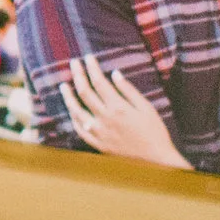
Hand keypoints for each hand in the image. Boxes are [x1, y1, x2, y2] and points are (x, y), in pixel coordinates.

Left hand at [59, 54, 189, 169]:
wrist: (156, 161)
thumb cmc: (155, 132)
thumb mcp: (146, 107)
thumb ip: (128, 90)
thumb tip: (115, 74)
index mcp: (118, 107)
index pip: (99, 82)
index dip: (92, 68)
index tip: (88, 58)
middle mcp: (105, 119)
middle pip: (84, 92)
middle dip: (78, 75)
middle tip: (73, 63)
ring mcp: (99, 133)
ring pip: (76, 111)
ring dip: (68, 96)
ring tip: (63, 85)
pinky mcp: (98, 144)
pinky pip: (80, 130)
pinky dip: (73, 118)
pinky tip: (71, 111)